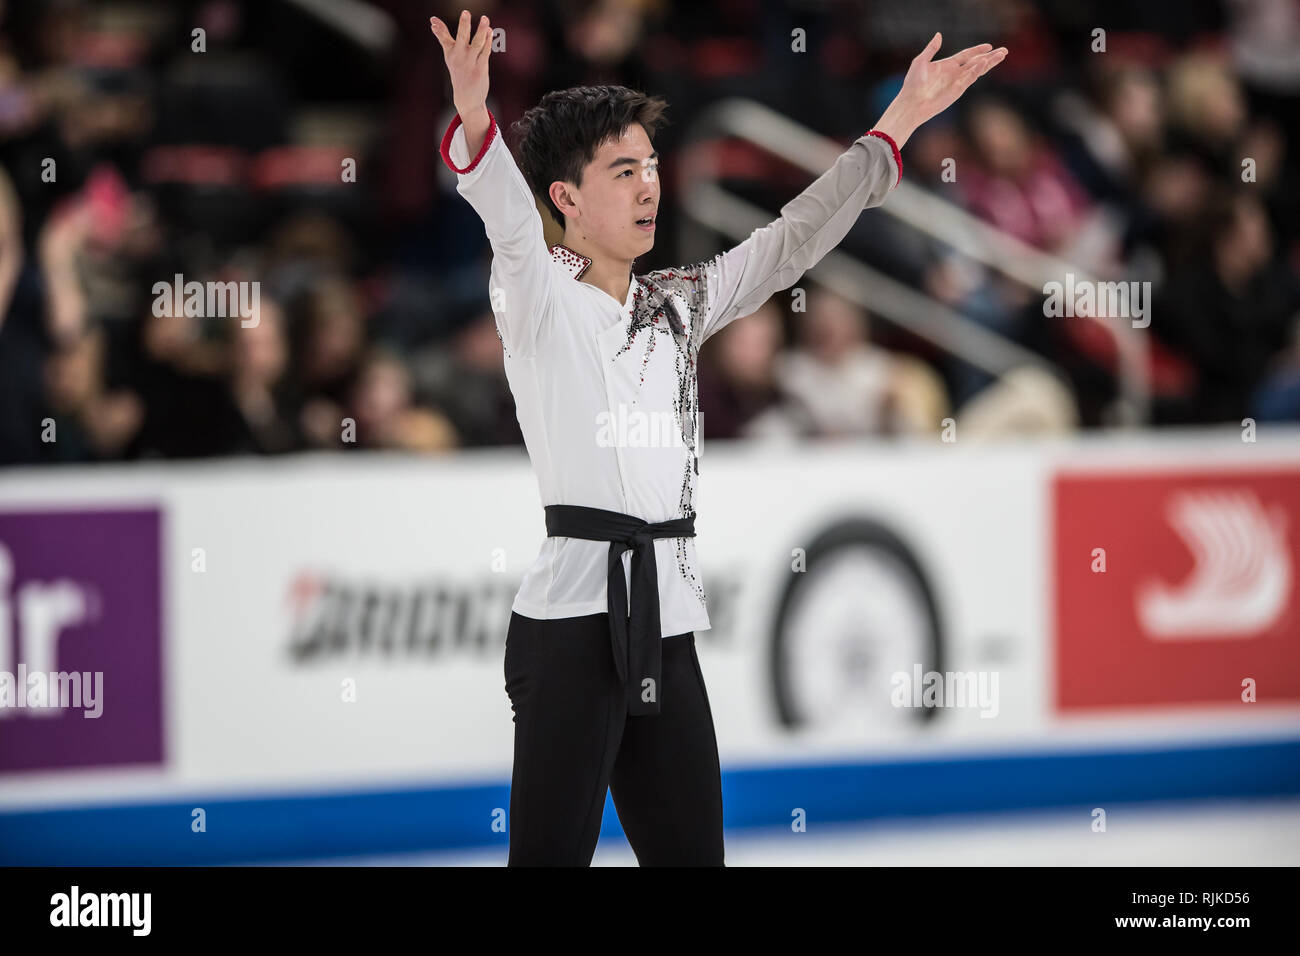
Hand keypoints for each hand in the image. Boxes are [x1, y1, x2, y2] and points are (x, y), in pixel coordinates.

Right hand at [429, 10, 491, 117]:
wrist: (466, 97)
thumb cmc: (458, 71)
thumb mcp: (449, 54)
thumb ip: (443, 36)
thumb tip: (432, 20)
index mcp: (451, 52)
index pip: (444, 38)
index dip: (439, 29)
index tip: (433, 21)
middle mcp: (459, 57)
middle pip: (462, 37)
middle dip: (463, 25)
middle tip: (465, 12)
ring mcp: (470, 63)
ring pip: (477, 43)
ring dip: (481, 31)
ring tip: (485, 19)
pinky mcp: (480, 69)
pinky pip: (485, 52)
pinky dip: (488, 41)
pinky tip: (490, 31)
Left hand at [874, 33, 1006, 148]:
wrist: (911, 102)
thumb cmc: (913, 83)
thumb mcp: (920, 61)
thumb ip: (931, 49)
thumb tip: (939, 34)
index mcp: (947, 65)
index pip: (966, 55)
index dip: (978, 50)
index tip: (989, 46)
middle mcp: (955, 73)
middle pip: (976, 62)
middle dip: (990, 57)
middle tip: (1004, 51)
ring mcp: (957, 82)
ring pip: (977, 70)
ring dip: (989, 62)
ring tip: (1002, 55)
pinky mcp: (958, 90)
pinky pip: (970, 77)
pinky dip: (977, 69)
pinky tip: (984, 62)